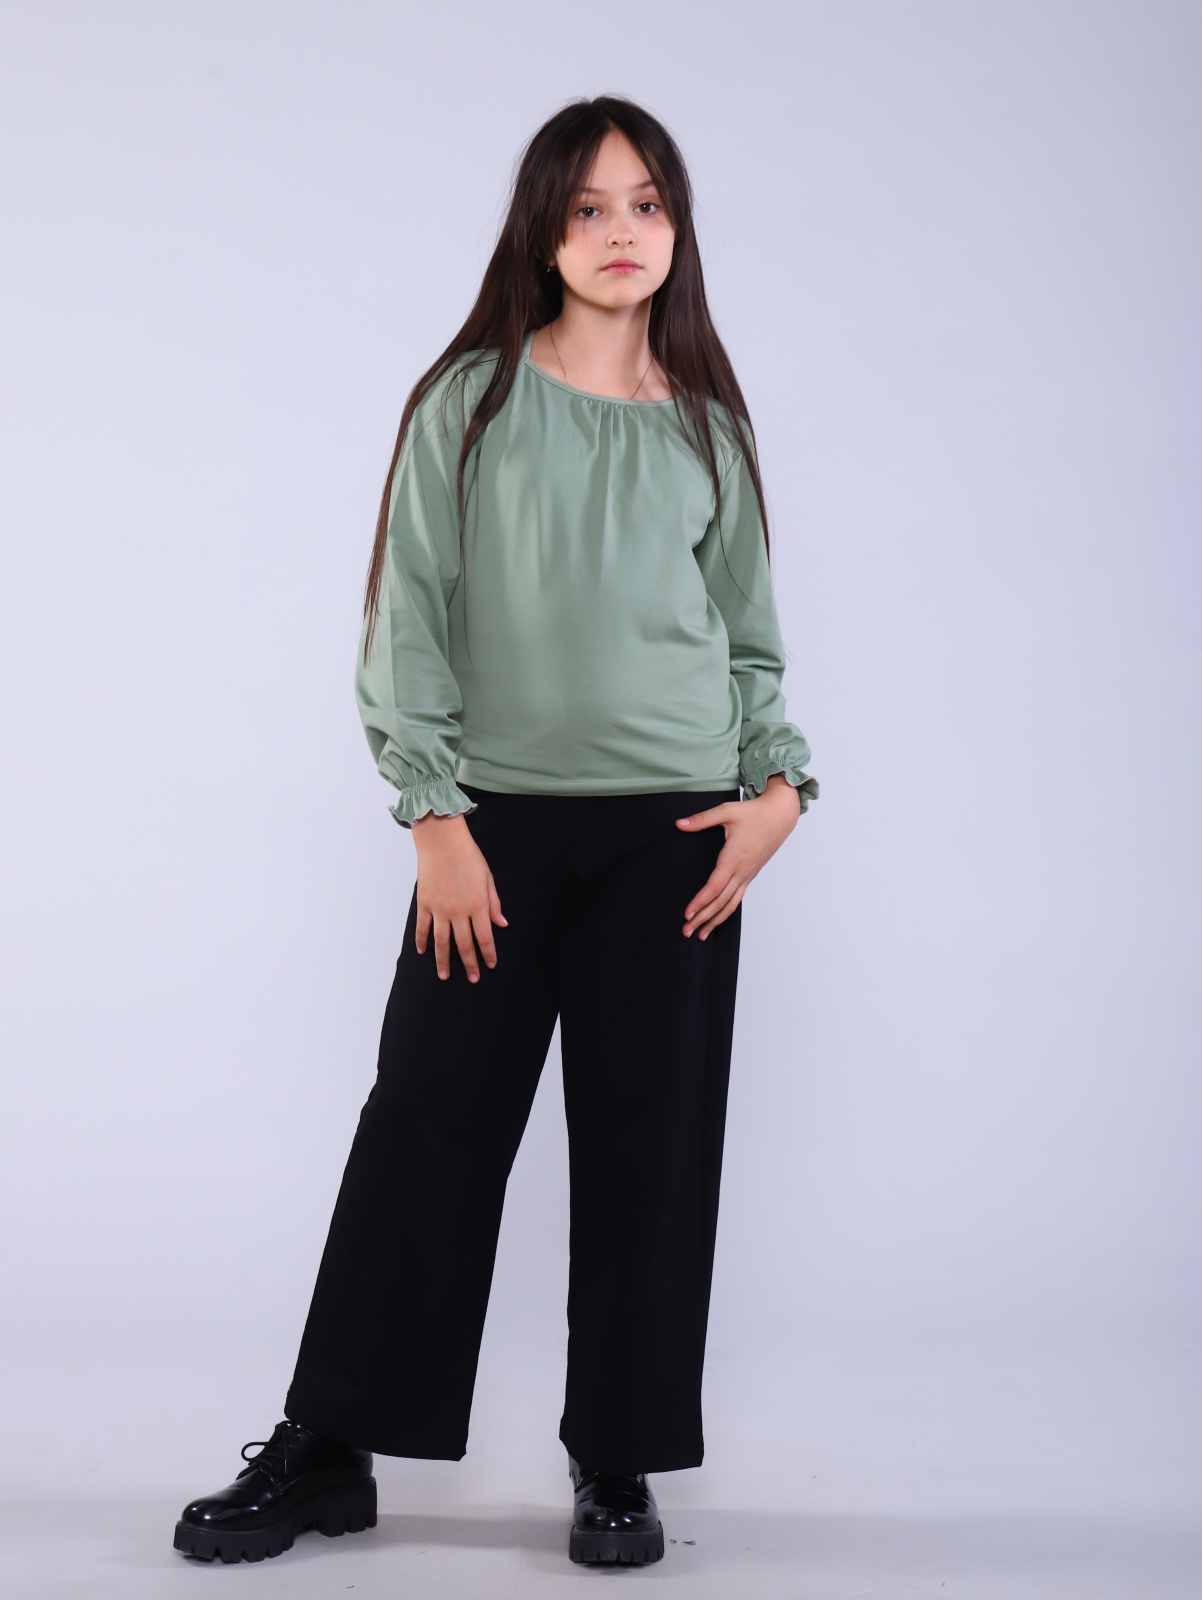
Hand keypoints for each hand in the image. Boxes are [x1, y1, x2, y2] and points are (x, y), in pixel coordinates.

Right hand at [411, 812, 506, 981]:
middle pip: (464, 945)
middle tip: (473, 979)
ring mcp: (439, 909)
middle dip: (470, 964)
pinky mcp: (424, 903)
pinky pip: (423, 928)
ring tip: (444, 976)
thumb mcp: (488, 878)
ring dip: (443, 961)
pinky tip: (423, 952)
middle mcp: (459, 911)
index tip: (491, 965)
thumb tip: (501, 924)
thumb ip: (494, 903)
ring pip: (442, 942)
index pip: (485, 938)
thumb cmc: (468, 855)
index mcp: (478, 905)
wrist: (441, 840)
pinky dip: (422, 941)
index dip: (488, 954)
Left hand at [676, 774, 801, 939]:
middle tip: (687, 931)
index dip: (700, 902)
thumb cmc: (754, 812)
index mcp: (734, 858)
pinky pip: (738, 898)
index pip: (714, 887)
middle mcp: (742, 871)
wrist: (781, 814)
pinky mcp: (751, 874)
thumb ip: (701, 820)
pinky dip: (726, 910)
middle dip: (703, 919)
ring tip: (702, 934)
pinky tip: (718, 917)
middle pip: (721, 902)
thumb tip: (679, 824)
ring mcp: (748, 875)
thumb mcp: (726, 811)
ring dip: (715, 920)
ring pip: (731, 904)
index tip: (687, 914)